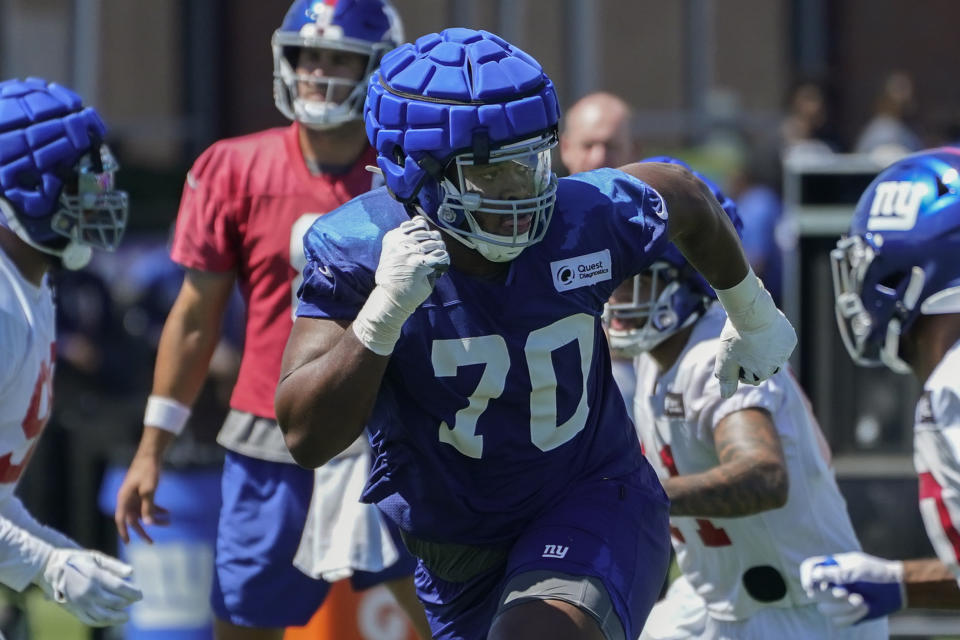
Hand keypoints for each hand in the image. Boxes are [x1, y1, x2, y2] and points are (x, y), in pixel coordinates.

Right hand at [36, 548, 142, 626]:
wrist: (49, 568)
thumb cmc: (76, 559)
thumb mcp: (96, 557)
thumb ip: (114, 565)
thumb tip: (131, 572)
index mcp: (94, 577)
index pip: (120, 588)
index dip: (133, 592)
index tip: (140, 594)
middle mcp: (88, 592)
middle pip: (114, 602)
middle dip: (128, 603)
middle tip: (135, 601)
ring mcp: (80, 603)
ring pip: (104, 616)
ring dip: (117, 617)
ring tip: (125, 616)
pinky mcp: (73, 610)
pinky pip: (91, 620)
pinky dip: (103, 622)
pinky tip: (110, 619)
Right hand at [114, 450, 169, 543]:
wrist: (152, 454)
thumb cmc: (147, 471)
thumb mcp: (149, 490)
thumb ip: (148, 508)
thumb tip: (148, 524)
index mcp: (124, 499)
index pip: (121, 520)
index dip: (123, 532)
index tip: (128, 543)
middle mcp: (128, 499)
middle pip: (134, 519)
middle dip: (143, 531)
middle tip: (151, 542)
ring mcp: (135, 496)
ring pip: (143, 512)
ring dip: (154, 518)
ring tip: (168, 523)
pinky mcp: (143, 492)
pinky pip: (148, 505)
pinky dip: (157, 509)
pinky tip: (168, 512)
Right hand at [353, 216, 449, 355]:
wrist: (390, 298)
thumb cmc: (395, 277)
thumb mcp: (395, 252)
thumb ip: (406, 237)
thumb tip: (421, 223)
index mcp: (393, 237)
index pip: (419, 223)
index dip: (427, 232)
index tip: (424, 245)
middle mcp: (400, 241)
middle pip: (430, 232)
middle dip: (435, 242)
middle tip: (432, 255)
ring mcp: (409, 251)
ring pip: (436, 242)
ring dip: (439, 251)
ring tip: (434, 262)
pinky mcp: (418, 264)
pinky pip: (440, 255)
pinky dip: (443, 260)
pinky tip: (438, 268)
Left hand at [713, 273, 795, 397]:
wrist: (751, 311)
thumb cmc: (735, 337)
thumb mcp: (725, 360)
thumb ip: (727, 380)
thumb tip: (726, 396)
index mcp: (761, 373)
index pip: (751, 379)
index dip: (741, 368)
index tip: (735, 355)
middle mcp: (777, 366)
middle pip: (764, 369)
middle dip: (753, 360)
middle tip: (743, 345)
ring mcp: (785, 352)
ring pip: (773, 356)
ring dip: (764, 350)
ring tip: (752, 338)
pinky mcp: (790, 339)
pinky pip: (781, 343)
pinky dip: (773, 339)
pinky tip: (764, 331)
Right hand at [801, 552, 904, 624]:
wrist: (897, 590)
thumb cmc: (877, 574)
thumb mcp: (857, 570)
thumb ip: (835, 573)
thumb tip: (814, 575)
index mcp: (831, 568)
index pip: (809, 568)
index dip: (806, 577)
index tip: (811, 587)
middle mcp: (831, 584)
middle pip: (815, 594)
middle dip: (831, 596)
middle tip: (847, 593)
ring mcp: (838, 601)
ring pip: (825, 610)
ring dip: (844, 608)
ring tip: (861, 601)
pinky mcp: (846, 614)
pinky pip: (838, 621)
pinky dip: (851, 617)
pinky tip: (864, 609)